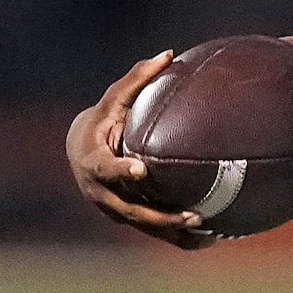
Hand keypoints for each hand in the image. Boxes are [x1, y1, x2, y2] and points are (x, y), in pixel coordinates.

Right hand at [66, 50, 207, 244]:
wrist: (82, 153)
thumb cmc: (102, 120)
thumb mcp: (113, 99)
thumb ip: (137, 79)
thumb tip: (169, 53)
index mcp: (93, 162)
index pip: (107, 169)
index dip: (123, 171)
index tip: (141, 170)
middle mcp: (102, 193)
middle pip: (133, 210)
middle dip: (162, 216)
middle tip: (193, 216)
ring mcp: (115, 210)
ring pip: (147, 227)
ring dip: (176, 233)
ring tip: (209, 233)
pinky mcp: (130, 219)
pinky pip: (156, 232)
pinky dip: (180, 238)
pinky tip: (211, 239)